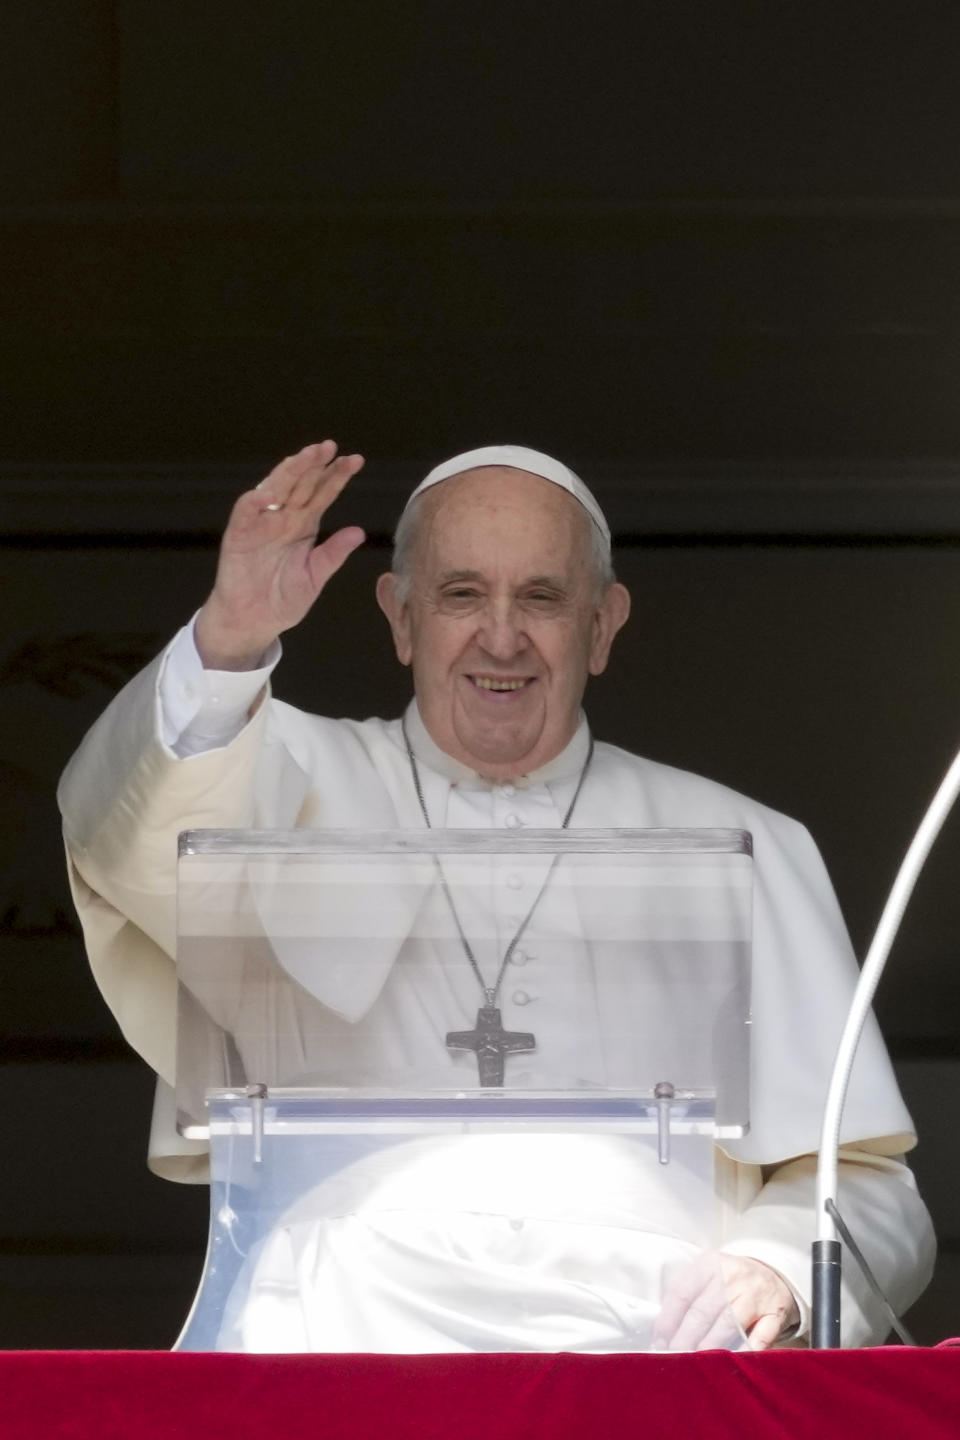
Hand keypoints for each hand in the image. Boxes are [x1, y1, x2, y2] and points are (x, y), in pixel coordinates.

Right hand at [195, 441, 365, 668]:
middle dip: (315, 464)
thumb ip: (333, 554)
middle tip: (330, 446)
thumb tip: (360, 532)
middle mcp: (284, 518)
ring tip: (306, 456)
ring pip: (276, 488)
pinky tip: (271, 490)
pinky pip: (246, 511)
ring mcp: (261, 523)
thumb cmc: (283, 599)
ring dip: (289, 471)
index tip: (356, 460)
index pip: (323, 493)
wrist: (254, 622)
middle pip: (302, 484)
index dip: (337, 476)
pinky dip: (256, 499)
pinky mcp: (239, 534)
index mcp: (304, 525)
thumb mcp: (314, 577)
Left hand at [653, 1252, 799, 1352]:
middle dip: (685, 1339)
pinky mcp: (775, 1313)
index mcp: (710, 1264)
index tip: (659, 1341)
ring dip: (710, 1347)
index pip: (682, 1293)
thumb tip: (663, 1329)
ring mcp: (755, 1295)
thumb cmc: (731, 1280)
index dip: (668, 1320)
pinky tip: (733, 1364)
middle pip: (702, 1312)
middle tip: (674, 1357)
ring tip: (697, 1365)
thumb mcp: (709, 1273)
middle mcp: (732, 1277)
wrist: (774, 1273)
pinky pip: (761, 1336)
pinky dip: (747, 1351)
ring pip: (728, 1324)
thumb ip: (688, 1293)